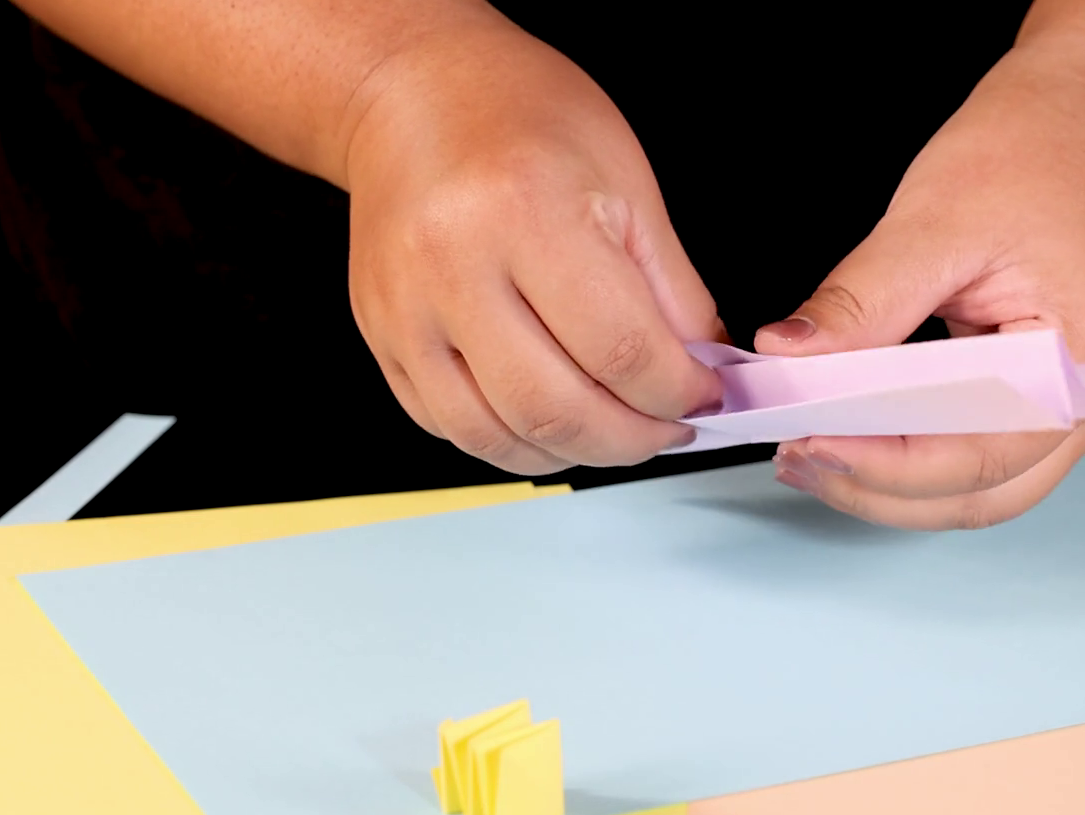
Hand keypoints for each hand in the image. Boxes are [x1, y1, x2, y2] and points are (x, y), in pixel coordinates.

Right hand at [342, 25, 724, 473]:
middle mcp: (451, 267)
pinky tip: (551, 421)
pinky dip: (514, 442)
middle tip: (667, 426)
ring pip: (498, 438)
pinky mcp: (381, 339)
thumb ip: (672, 287)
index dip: (677, 392)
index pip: (620, 350)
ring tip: (614, 429)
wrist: (410, 92)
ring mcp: (405, 312)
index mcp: (523, 211)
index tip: (703, 393)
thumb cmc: (517, 114)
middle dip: (632, 439)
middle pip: (557, 409)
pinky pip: (451, 428)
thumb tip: (703, 366)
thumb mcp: (626, 179)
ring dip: (573, 453)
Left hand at [758, 40, 1084, 527]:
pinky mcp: (1024, 397)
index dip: (884, 464)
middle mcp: (1083, 401)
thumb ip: (862, 301)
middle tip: (793, 456)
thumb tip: (788, 354)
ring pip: (970, 491)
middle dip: (879, 491)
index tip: (807, 440)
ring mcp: (1058, 405)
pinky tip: (843, 434)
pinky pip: (963, 454)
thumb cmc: (1035, 153)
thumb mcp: (935, 221)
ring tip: (805, 454)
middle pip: (977, 497)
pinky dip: (902, 456)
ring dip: (886, 486)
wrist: (1081, 120)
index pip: (977, 455)